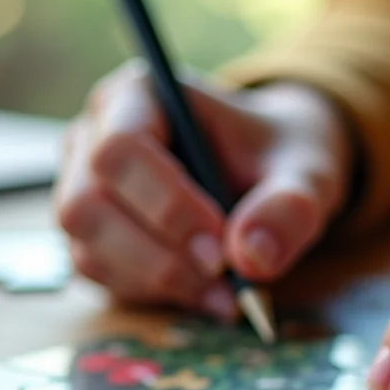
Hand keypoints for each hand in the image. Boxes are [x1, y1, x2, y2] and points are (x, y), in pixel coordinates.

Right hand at [54, 61, 352, 315]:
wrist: (270, 171)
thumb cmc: (279, 157)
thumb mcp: (307, 172)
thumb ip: (289, 207)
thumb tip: (251, 258)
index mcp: (138, 95)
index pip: (120, 149)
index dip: (165, 207)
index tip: (220, 250)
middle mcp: (94, 137)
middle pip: (87, 204)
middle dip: (158, 255)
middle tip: (224, 280)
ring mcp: (83, 187)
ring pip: (87, 248)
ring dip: (156, 282)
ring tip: (223, 294)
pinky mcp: (91, 235)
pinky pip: (99, 275)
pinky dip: (151, 294)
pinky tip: (204, 293)